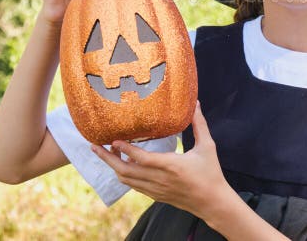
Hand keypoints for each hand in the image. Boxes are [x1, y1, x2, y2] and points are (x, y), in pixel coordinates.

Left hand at [91, 102, 234, 219]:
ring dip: (114, 166)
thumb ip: (199, 125)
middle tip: (94, 146)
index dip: (126, 149)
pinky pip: (134, 186)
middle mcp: (159, 179)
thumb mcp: (207, 146)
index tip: (113, 139)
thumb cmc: (211, 173)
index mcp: (171, 166)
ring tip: (107, 152)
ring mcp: (156, 189)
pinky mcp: (156, 195)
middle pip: (125, 171)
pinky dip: (124, 175)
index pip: (142, 158)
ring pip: (127, 180)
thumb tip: (196, 104)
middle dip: (107, 158)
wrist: (212, 202)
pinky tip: (122, 165)